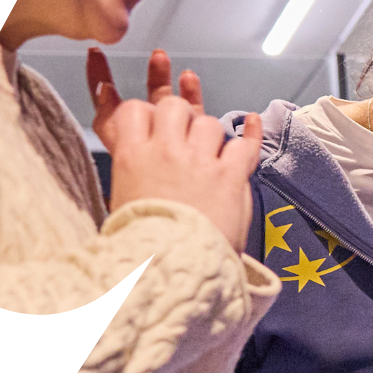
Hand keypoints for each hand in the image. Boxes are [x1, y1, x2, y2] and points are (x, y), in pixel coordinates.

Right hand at [96, 55, 262, 253]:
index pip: (133, 110)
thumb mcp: (120, 199)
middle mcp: (165, 152)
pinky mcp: (230, 175)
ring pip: (208, 122)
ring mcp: (200, 161)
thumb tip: (134, 156)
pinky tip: (252, 122)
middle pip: (173, 106)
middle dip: (178, 110)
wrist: (171, 267)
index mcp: (131, 157)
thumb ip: (130, 168)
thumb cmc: (143, 242)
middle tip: (181, 127)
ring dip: (210, 132)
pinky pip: (244, 143)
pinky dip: (251, 133)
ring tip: (208, 151)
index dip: (139, 105)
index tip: (142, 106)